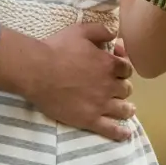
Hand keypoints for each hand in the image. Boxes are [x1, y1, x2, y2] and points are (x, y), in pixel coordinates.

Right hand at [35, 23, 134, 141]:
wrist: (38, 71)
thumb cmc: (58, 49)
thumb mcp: (80, 30)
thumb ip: (100, 30)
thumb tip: (115, 33)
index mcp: (108, 64)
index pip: (127, 68)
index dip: (123, 68)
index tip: (118, 68)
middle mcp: (108, 85)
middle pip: (126, 89)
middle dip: (123, 87)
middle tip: (117, 88)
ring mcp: (100, 104)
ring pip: (123, 109)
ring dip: (127, 109)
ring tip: (128, 110)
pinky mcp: (89, 119)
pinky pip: (110, 129)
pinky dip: (120, 133)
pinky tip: (125, 134)